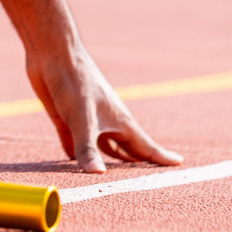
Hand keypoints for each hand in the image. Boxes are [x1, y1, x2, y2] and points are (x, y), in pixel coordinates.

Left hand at [26, 46, 182, 172]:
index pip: (145, 146)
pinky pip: (73, 143)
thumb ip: (87, 148)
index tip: (180, 165)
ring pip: (102, 146)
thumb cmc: (74, 81)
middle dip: (138, 164)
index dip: (162, 157)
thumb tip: (98, 176)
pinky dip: (77, 154)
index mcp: (119, 122)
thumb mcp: (81, 118)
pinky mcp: (65, 118)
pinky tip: (74, 163)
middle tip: (150, 179)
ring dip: (109, 161)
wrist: (52, 53)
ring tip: (117, 177)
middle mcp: (105, 122)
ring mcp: (85, 120)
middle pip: (126, 150)